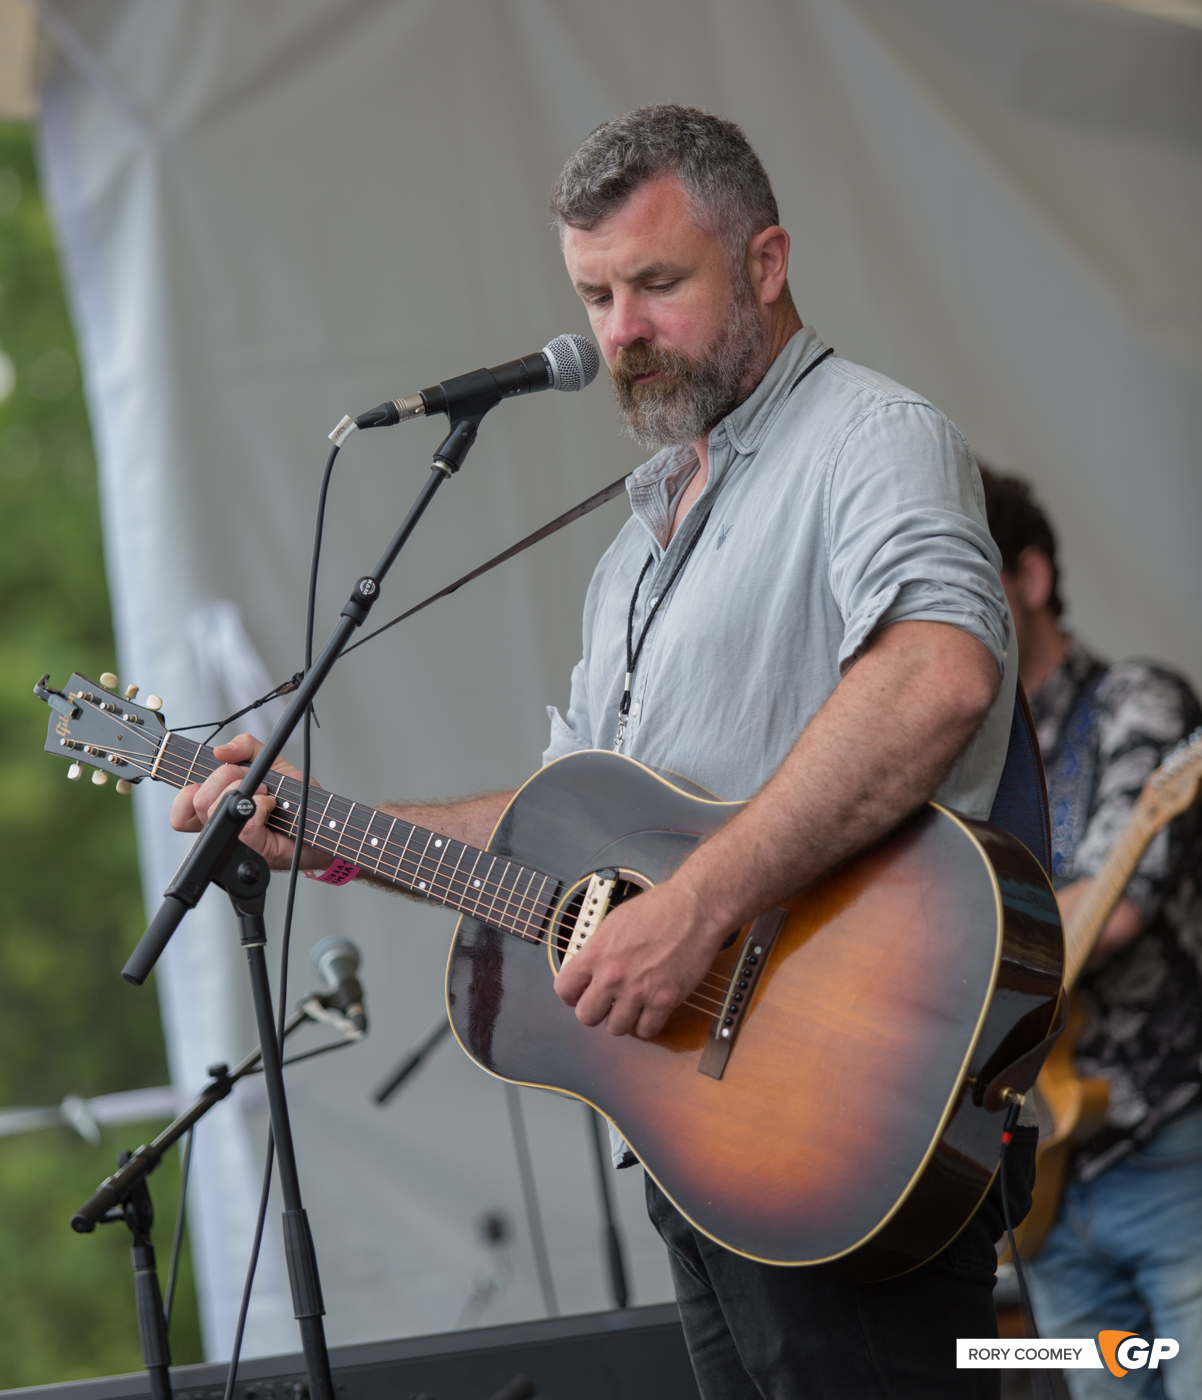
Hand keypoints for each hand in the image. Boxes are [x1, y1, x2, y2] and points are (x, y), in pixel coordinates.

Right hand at [169, 732, 324, 870]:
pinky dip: (259, 806)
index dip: (187, 790)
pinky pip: (243, 826)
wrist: (326, 824)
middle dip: (225, 778)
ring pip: (214, 810)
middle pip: (197, 800)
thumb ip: (245, 747)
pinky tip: (271, 805)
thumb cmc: (297, 800)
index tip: (211, 777)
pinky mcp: (256, 849)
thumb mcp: (271, 762)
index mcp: (220, 806)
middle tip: (253, 781)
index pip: (183, 806)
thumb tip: (220, 750)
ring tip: (265, 792)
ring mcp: (237, 840)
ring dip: (243, 790)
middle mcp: (224, 826)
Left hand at [553, 878, 726, 1038]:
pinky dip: (647, 1024)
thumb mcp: (614, 922)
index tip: (581, 993)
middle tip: (606, 1003)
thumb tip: (589, 969)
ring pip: (615, 1028)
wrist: (694, 909)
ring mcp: (638, 991)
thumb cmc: (659, 908)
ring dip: (622, 1019)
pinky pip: (647, 1030)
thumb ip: (598, 950)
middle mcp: (613, 975)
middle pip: (586, 1016)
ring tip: (630, 1006)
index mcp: (596, 953)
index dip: (572, 994)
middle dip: (595, 1011)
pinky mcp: (664, 1001)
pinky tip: (649, 1010)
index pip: (564, 990)